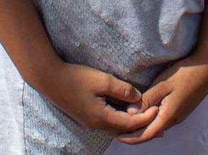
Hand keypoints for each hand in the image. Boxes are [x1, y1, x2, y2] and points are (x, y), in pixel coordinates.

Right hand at [41, 62, 158, 136]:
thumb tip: (138, 98)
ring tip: (145, 118)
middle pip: (124, 130)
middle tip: (157, 123)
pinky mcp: (86, 115)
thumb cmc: (76, 77)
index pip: (130, 123)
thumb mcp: (103, 80)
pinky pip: (108, 122)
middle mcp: (96, 124)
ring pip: (115, 128)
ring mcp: (90, 121)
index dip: (145, 117)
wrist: (50, 78)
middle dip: (141, 126)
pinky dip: (120, 119)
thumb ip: (123, 90)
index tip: (158, 108)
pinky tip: (125, 111)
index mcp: (102, 117)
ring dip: (130, 124)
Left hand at [115, 55, 207, 144]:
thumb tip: (131, 113)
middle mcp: (175, 119)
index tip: (118, 137)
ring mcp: (179, 114)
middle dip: (135, 133)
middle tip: (118, 129)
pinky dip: (152, 120)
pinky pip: (163, 119)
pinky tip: (145, 113)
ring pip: (158, 126)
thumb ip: (147, 99)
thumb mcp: (163, 84)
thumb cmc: (185, 74)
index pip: (147, 134)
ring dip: (144, 126)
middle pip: (152, 132)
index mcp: (169, 115)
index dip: (132, 138)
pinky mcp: (181, 108)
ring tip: (129, 122)